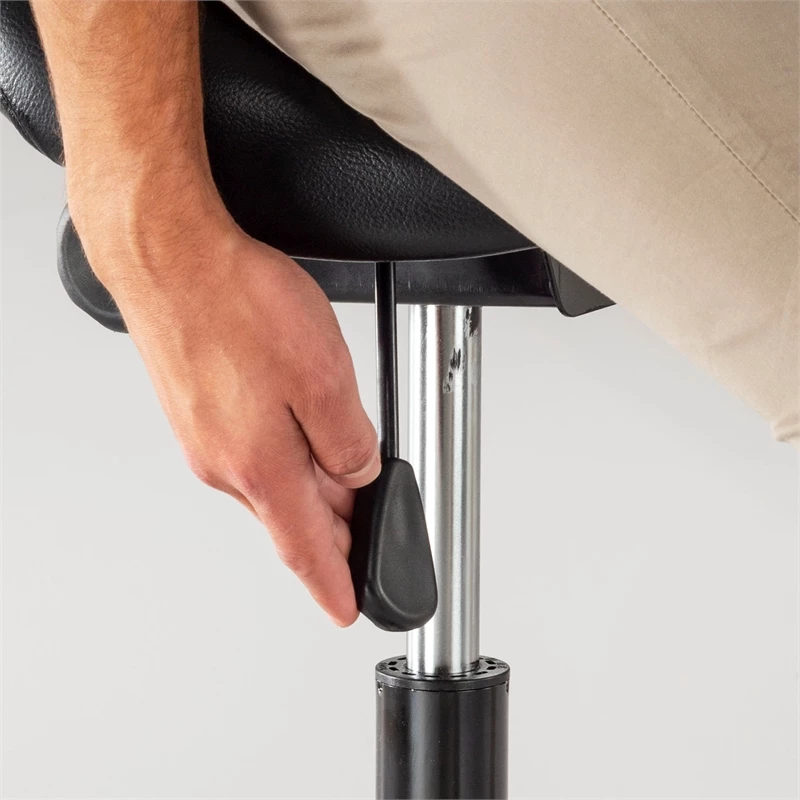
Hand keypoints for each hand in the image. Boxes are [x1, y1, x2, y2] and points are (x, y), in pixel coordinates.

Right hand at [80, 200, 379, 625]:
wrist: (169, 255)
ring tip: (344, 472)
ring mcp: (205, 437)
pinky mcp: (197, 409)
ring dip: (311, 483)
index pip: (305, 547)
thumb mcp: (323, 377)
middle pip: (292, 513)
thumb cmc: (237, 303)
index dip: (331, 583)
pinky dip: (284, 452)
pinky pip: (252, 449)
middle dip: (334, 526)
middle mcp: (224, 462)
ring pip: (273, 479)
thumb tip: (357, 476)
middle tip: (366, 529)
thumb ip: (348, 441)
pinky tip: (299, 428)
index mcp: (259, 465)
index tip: (346, 609)